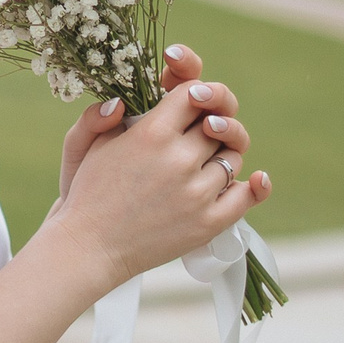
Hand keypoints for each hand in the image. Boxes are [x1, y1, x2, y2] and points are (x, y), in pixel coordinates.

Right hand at [46, 52, 268, 292]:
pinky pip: (244, 196)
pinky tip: (256, 179)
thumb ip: (106, 114)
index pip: (193, 95)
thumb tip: (125, 100)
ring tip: (206, 161)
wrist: (90, 247)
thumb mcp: (88, 144)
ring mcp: (197, 192)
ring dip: (222, 155)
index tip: (191, 103)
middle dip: (208, 125)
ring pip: (232, 157)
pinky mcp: (208, 222)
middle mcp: (179, 159)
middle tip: (198, 133)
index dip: (195, 95)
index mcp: (152, 133)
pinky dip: (254, 186)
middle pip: (216, 125)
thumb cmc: (88, 193)